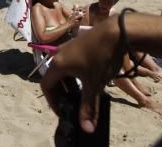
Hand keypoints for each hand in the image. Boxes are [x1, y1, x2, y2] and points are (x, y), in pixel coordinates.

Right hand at [40, 16, 124, 133]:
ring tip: (82, 93)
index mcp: (57, 64)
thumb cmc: (101, 58)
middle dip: (61, 93)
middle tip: (72, 104)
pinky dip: (74, 74)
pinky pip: (69, 62)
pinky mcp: (77, 43)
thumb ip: (88, 107)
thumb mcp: (94, 85)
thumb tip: (86, 129)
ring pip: (62, 70)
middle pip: (53, 78)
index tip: (63, 111)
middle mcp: (58, 54)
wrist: (115, 31)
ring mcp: (67, 47)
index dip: (52, 101)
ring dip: (68, 84)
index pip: (46, 86)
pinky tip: (89, 78)